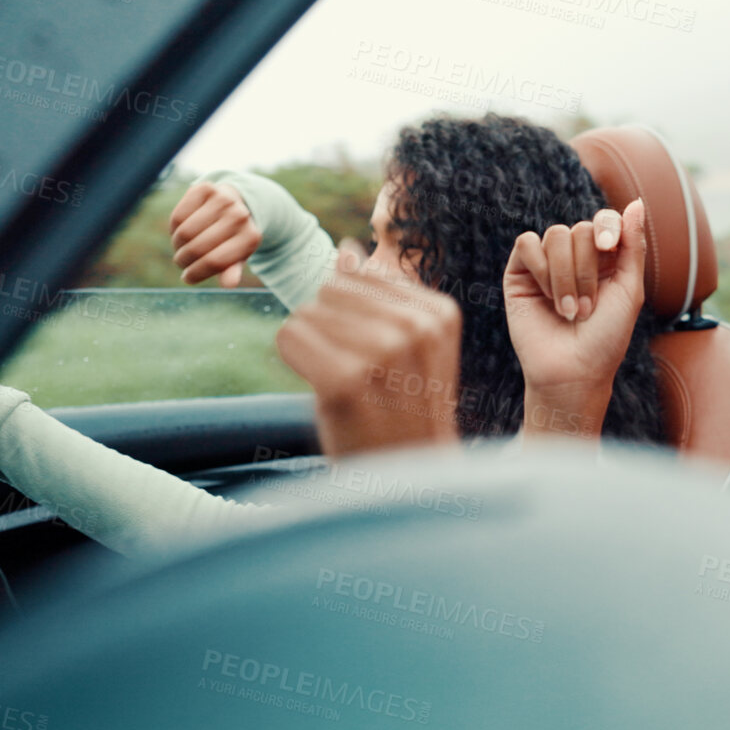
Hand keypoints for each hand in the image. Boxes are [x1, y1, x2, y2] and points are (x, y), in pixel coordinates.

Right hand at [168, 179, 260, 286]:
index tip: (187, 278)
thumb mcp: (237, 255)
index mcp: (251, 237)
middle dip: (184, 260)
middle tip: (182, 262)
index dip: (196, 273)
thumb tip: (228, 284)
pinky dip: (174, 228)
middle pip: (197, 247)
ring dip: (177, 245)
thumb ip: (232, 269)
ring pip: (184, 232)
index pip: (216, 261)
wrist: (235, 202)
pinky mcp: (205, 188)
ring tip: (182, 247)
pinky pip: (178, 216)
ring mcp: (223, 199)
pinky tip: (181, 230)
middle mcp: (240, 216)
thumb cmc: (233, 236)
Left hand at [276, 239, 462, 457]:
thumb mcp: (409, 349)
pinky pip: (289, 336)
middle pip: (331, 289)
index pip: (359, 276)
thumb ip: (380, 296)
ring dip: (312, 347)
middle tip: (356, 374)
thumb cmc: (404, 414)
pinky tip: (322, 389)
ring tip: (344, 384)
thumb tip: (349, 246)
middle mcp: (417, 327)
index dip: (351, 315)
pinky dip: (295, 361)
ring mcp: (383, 352)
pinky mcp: (345, 379)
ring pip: (307, 311)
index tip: (377, 359)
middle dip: (328, 327)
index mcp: (440, 314)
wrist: (409, 483)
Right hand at [503, 201, 647, 398]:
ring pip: (555, 235)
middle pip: (580, 229)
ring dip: (566, 275)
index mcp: (605, 259)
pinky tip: (546, 298)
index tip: (610, 248)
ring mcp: (546, 264)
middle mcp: (575, 257)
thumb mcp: (629, 290)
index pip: (605, 220)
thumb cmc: (606, 337)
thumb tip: (636, 202)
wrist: (572, 371)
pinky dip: (541, 269)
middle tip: (587, 307)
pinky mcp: (519, 274)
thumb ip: (633, 246)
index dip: (608, 227)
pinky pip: (527, 244)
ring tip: (568, 310)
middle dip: (587, 269)